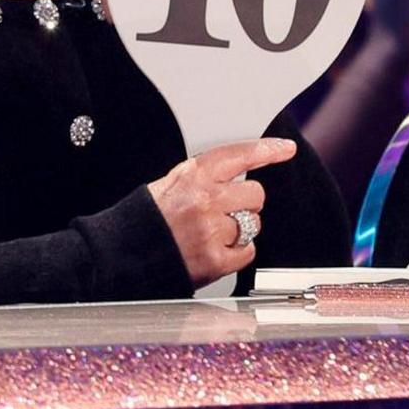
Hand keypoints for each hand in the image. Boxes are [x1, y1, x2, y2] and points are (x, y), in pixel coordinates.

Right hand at [150, 137, 294, 284]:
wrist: (123, 255)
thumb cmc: (147, 221)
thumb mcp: (170, 184)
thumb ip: (204, 177)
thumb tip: (238, 174)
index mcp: (192, 176)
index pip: (239, 155)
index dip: (267, 150)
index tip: (285, 149)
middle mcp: (204, 200)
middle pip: (255, 194)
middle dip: (245, 202)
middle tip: (223, 211)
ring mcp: (211, 230)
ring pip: (253, 224)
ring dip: (238, 229)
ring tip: (211, 233)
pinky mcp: (216, 259)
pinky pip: (248, 251)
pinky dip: (235, 252)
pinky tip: (214, 250)